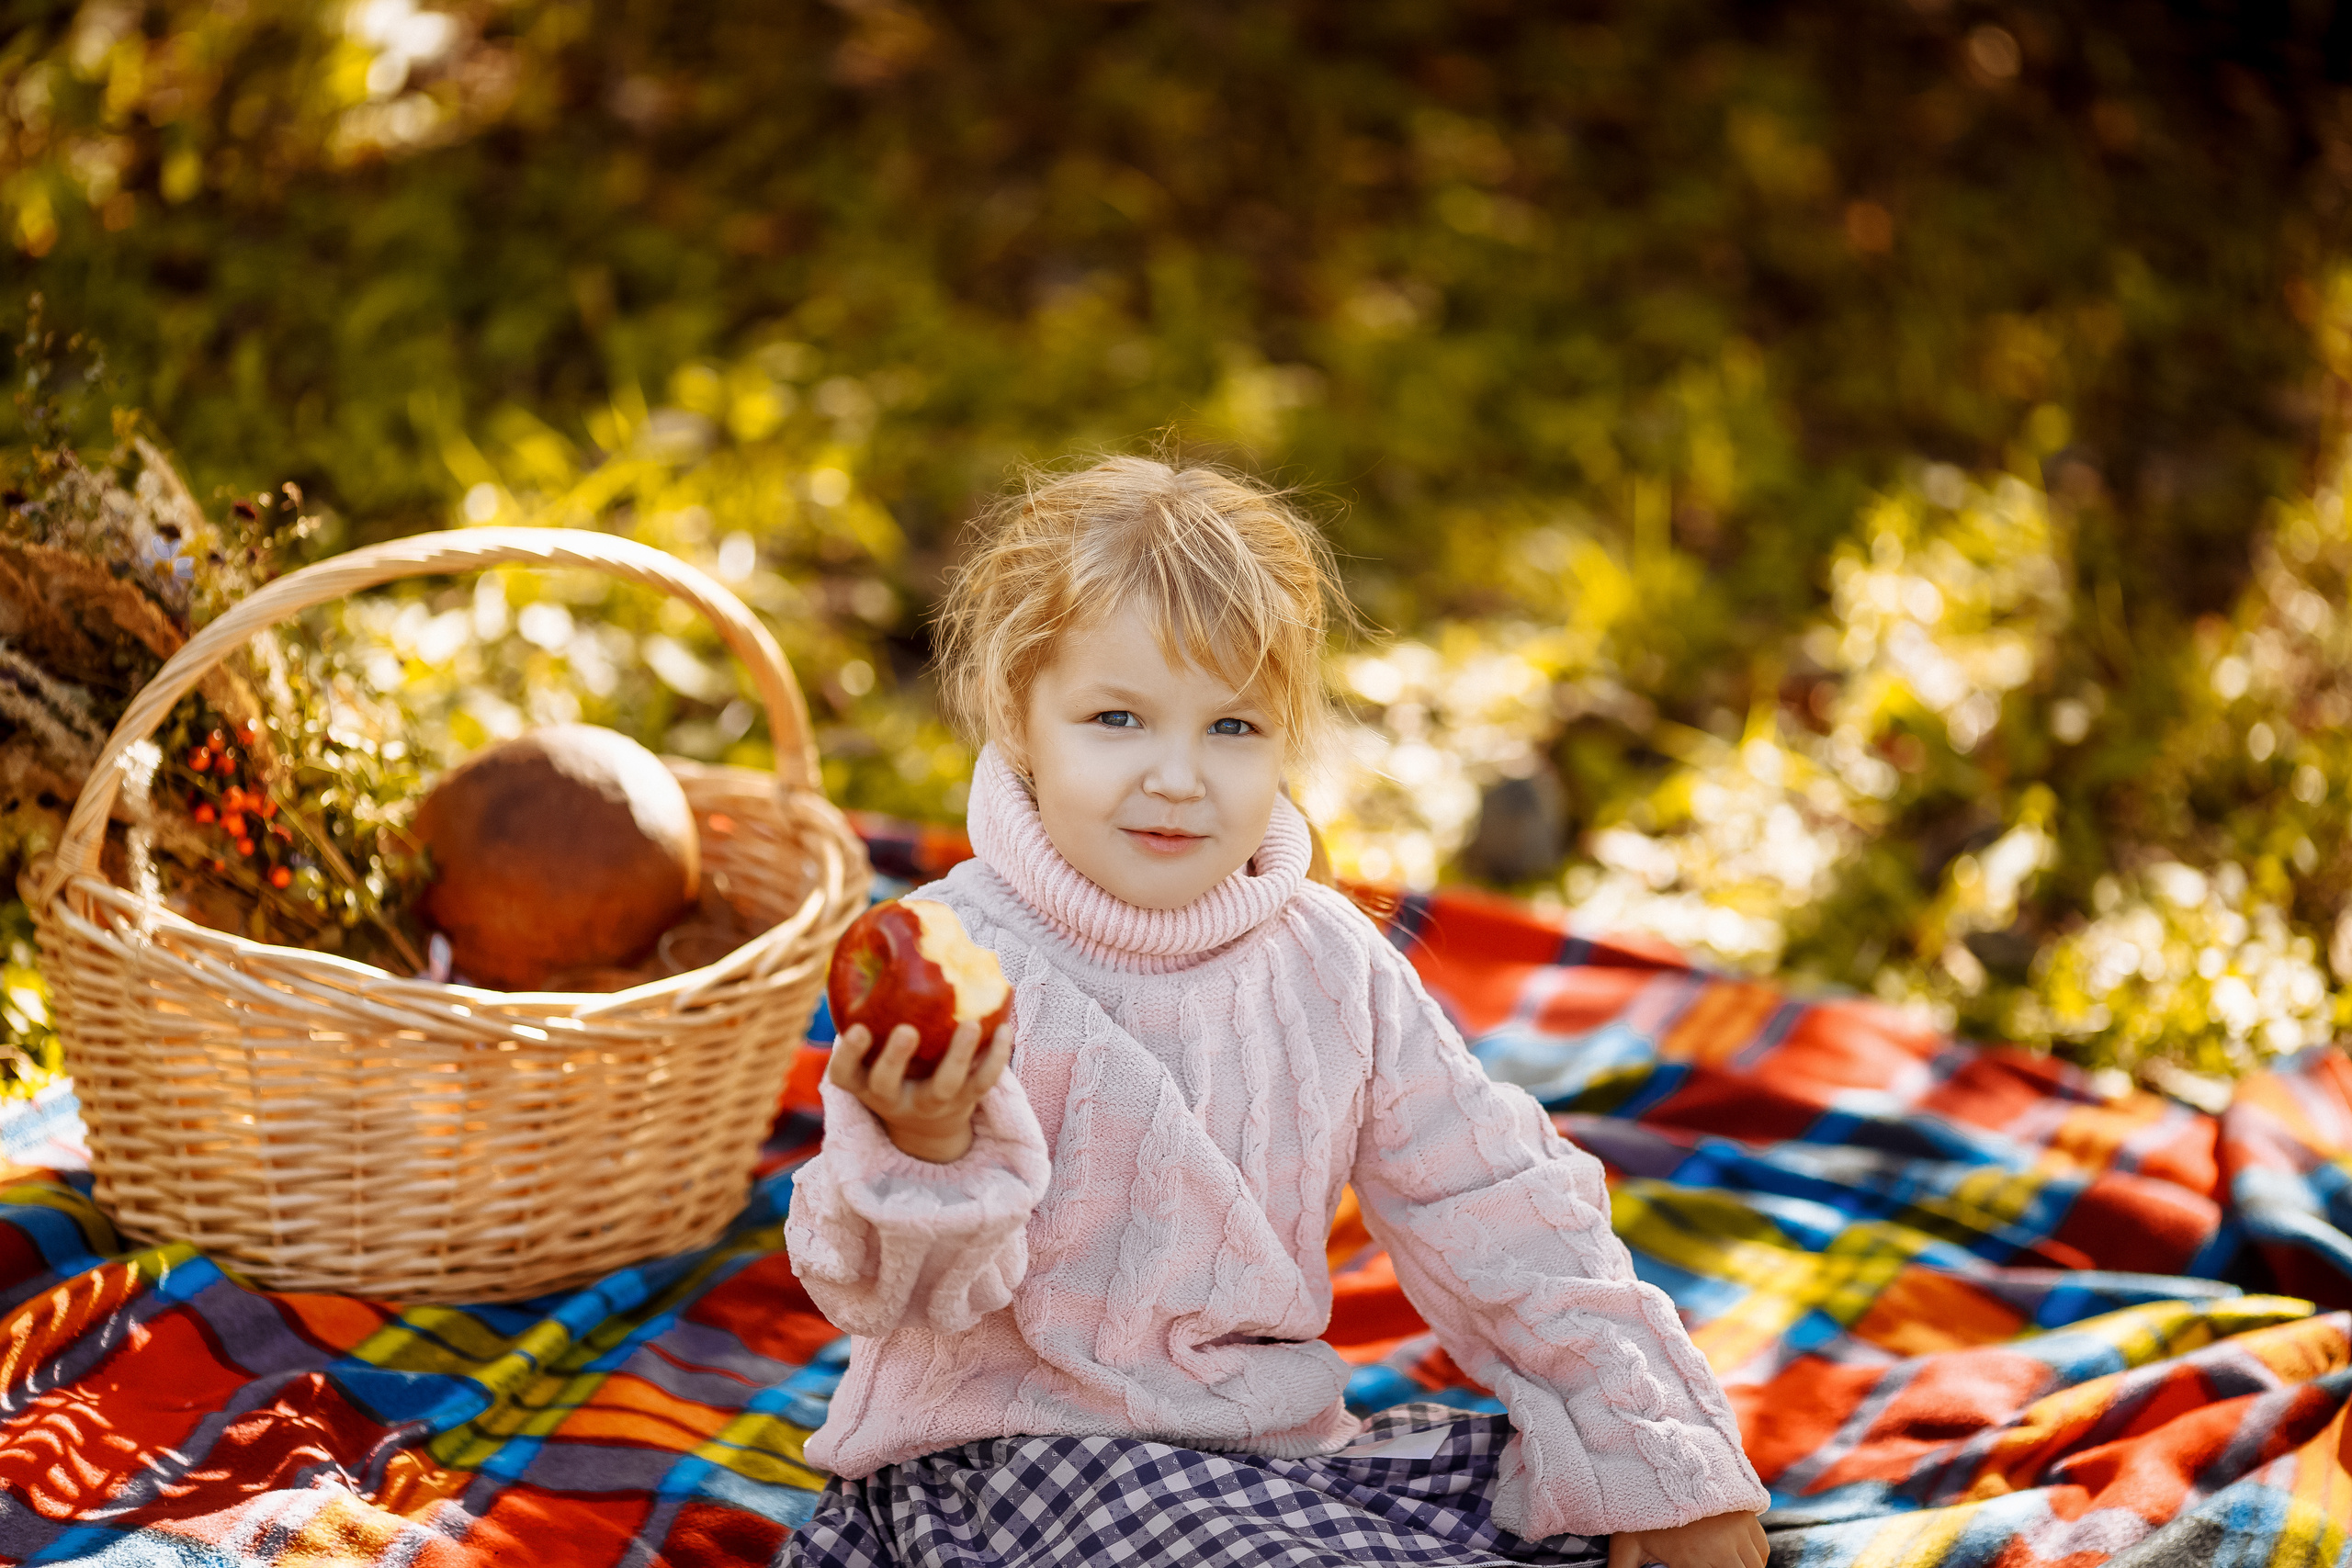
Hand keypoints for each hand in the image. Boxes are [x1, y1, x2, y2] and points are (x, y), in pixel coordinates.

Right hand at [827, 1018, 1013, 1163]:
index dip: (848, 1054)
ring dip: (957, 1055)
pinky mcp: (965, 1103)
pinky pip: (982, 1083)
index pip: (843, 1073)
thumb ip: (875, 1005)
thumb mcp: (876, 1046)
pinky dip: (995, 1057)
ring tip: (968, 1025)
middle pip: (887, 1084)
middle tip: (906, 1030)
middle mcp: (892, 1098)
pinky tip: (1004, 1029)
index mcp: (863, 1083)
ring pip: (944, 1086)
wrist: (928, 1122)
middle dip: (895, 1058)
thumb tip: (889, 931)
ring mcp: (930, 1104)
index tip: (857, 1028)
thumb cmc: (897, 1063)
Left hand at [1606, 1509, 1767, 1567]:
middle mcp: (1723, 1548)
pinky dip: (1753, 1558)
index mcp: (1695, 1560)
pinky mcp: (1748, 1516)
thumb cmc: (1641, 1509)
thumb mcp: (1626, 1543)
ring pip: (1754, 1566)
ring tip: (1722, 1565)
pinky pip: (1761, 1549)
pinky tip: (1736, 1559)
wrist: (1663, 1461)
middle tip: (1710, 1567)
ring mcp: (1739, 1530)